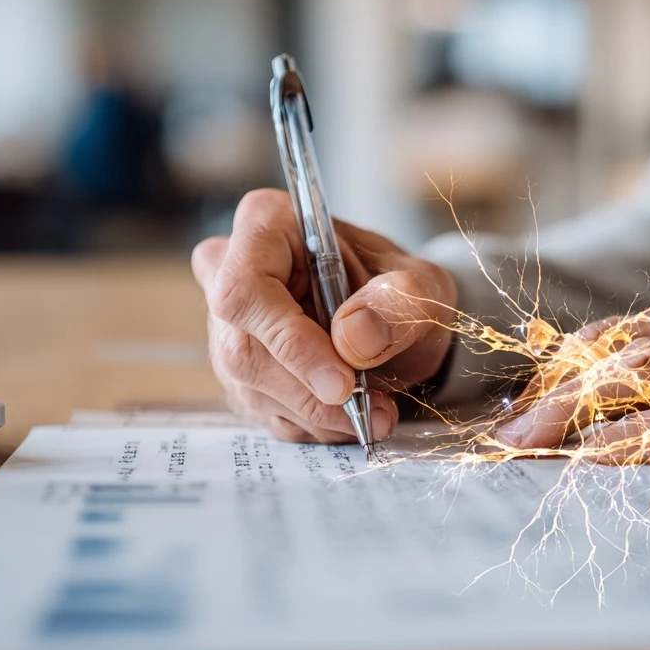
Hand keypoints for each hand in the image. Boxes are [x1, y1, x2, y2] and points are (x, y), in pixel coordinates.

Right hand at [191, 189, 456, 442]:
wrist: (398, 323)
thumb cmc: (402, 292)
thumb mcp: (422, 288)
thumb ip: (396, 304)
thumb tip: (354, 336)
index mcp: (267, 224)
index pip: (246, 288)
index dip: (288, 340)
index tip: (341, 381)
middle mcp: (230, 272)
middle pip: (244, 351)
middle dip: (313, 393)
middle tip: (375, 411)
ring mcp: (227, 328)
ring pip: (253, 390)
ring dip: (321, 415)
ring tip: (376, 412)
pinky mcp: (238, 374)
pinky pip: (265, 414)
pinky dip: (315, 425)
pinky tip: (351, 414)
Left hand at [495, 264, 649, 458]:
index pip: (621, 330)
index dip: (565, 369)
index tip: (524, 406)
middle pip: (614, 345)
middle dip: (551, 391)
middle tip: (502, 435)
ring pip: (640, 367)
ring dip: (573, 408)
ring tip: (526, 446)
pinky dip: (639, 435)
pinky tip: (600, 460)